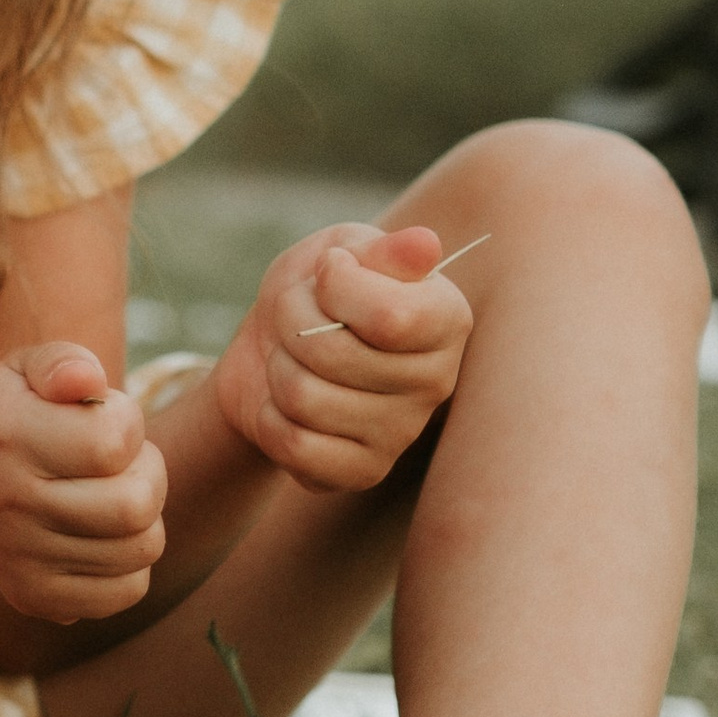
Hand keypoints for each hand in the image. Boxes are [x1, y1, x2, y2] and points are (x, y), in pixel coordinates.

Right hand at [0, 345, 167, 622]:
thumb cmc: (25, 415)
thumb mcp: (32, 372)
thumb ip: (64, 362)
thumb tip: (85, 381)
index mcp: (2, 435)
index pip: (114, 442)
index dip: (127, 424)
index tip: (103, 419)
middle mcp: (2, 501)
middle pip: (136, 505)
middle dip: (148, 475)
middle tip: (122, 465)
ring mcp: (17, 558)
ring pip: (142, 549)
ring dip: (144, 519)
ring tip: (111, 495)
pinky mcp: (37, 599)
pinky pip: (128, 590)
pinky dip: (131, 563)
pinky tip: (103, 537)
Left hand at [212, 222, 471, 491]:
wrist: (270, 349)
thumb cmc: (314, 293)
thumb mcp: (342, 251)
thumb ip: (382, 252)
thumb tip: (424, 245)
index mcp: (447, 317)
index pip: (389, 317)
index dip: (333, 287)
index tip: (326, 271)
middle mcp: (438, 379)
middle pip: (333, 354)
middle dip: (290, 322)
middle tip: (292, 316)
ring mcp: (403, 432)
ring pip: (305, 398)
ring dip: (278, 369)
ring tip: (290, 358)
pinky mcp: (364, 472)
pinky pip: (295, 446)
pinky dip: (270, 417)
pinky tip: (285, 405)